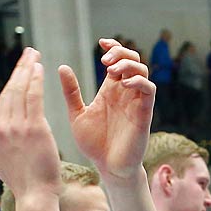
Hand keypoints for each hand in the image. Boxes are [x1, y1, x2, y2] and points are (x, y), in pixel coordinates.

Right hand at [0, 49, 63, 204]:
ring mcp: (17, 127)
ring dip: (27, 70)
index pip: (4, 101)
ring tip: (34, 56)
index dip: (12, 82)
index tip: (20, 69)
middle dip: (19, 69)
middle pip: (10, 90)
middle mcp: (2, 126)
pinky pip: (33, 97)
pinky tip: (39, 68)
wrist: (34, 196)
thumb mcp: (3, 161)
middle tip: (28, 53)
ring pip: (21, 90)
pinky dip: (35, 80)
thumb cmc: (24, 182)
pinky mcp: (33, 128)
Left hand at [61, 38, 156, 178]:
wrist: (108, 168)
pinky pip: (149, 90)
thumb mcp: (77, 114)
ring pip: (143, 72)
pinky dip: (139, 82)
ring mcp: (136, 102)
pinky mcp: (144, 114)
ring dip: (129, 65)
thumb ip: (71, 92)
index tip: (101, 43)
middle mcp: (125, 93)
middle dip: (121, 53)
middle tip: (105, 62)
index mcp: (110, 90)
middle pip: (133, 60)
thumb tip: (62, 67)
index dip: (113, 47)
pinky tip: (123, 84)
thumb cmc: (94, 144)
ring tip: (111, 71)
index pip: (118, 60)